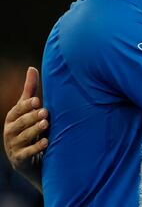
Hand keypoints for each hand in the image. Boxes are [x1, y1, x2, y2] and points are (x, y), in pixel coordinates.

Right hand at [3, 67, 47, 188]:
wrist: (29, 156)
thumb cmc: (29, 125)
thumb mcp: (28, 108)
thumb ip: (30, 89)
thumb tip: (31, 67)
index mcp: (12, 117)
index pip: (17, 110)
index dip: (26, 106)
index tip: (37, 101)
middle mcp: (10, 131)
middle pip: (20, 123)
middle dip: (32, 117)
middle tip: (45, 112)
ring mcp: (13, 146)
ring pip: (23, 137)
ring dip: (35, 131)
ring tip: (46, 124)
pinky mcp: (19, 159)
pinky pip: (26, 154)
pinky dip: (36, 148)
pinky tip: (46, 142)